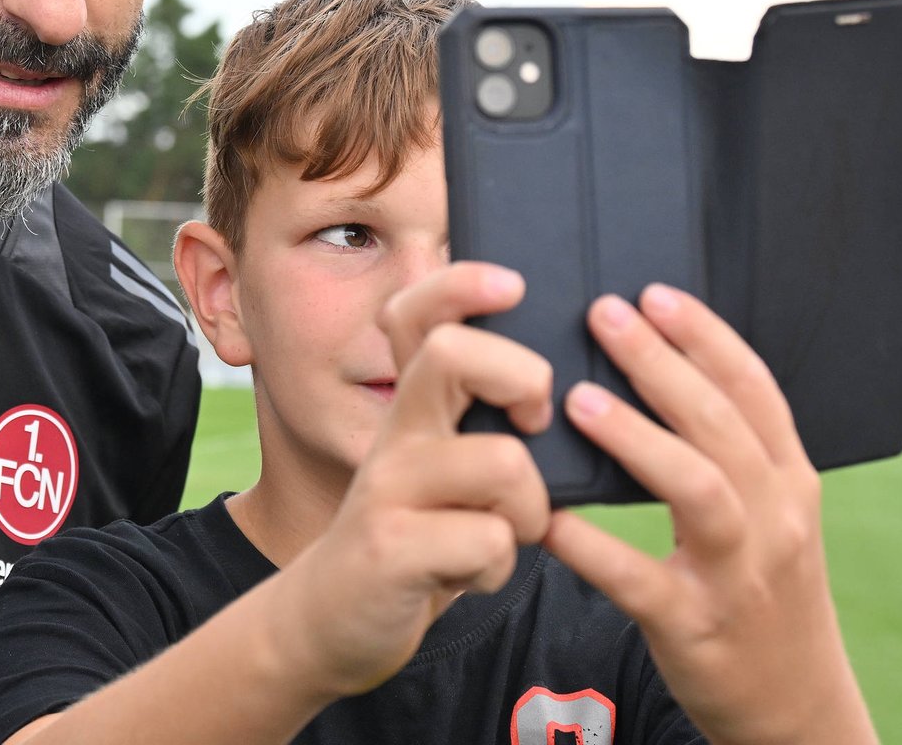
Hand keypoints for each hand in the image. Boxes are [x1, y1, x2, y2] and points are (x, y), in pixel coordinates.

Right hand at [270, 262, 556, 697]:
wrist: (333, 618)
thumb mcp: (441, 465)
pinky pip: (490, 541)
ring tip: (507, 530)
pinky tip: (473, 574)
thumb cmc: (418, 534)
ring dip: (530, 509)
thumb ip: (480, 420)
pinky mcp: (391, 547)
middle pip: (453, 354)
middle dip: (521, 376)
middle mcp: (396, 432)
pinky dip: (499, 567)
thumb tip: (568, 382)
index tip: (513, 286)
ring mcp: (389, 487)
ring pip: (503, 461)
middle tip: (533, 420)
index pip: (417, 312)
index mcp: (414, 404)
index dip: (463, 284)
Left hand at [542, 285, 876, 744]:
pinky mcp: (695, 627)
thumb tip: (663, 371)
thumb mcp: (772, 514)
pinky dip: (593, 545)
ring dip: (638, 438)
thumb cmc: (764, 592)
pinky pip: (639, 579)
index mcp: (790, 481)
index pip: (756, 390)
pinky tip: (550, 515)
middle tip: (604, 314)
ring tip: (579, 399)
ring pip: (697, 490)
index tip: (656, 292)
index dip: (707, 337)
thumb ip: (730, 452)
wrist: (797, 706)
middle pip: (723, 423)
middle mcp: (775, 519)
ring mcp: (739, 574)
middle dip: (664, 364)